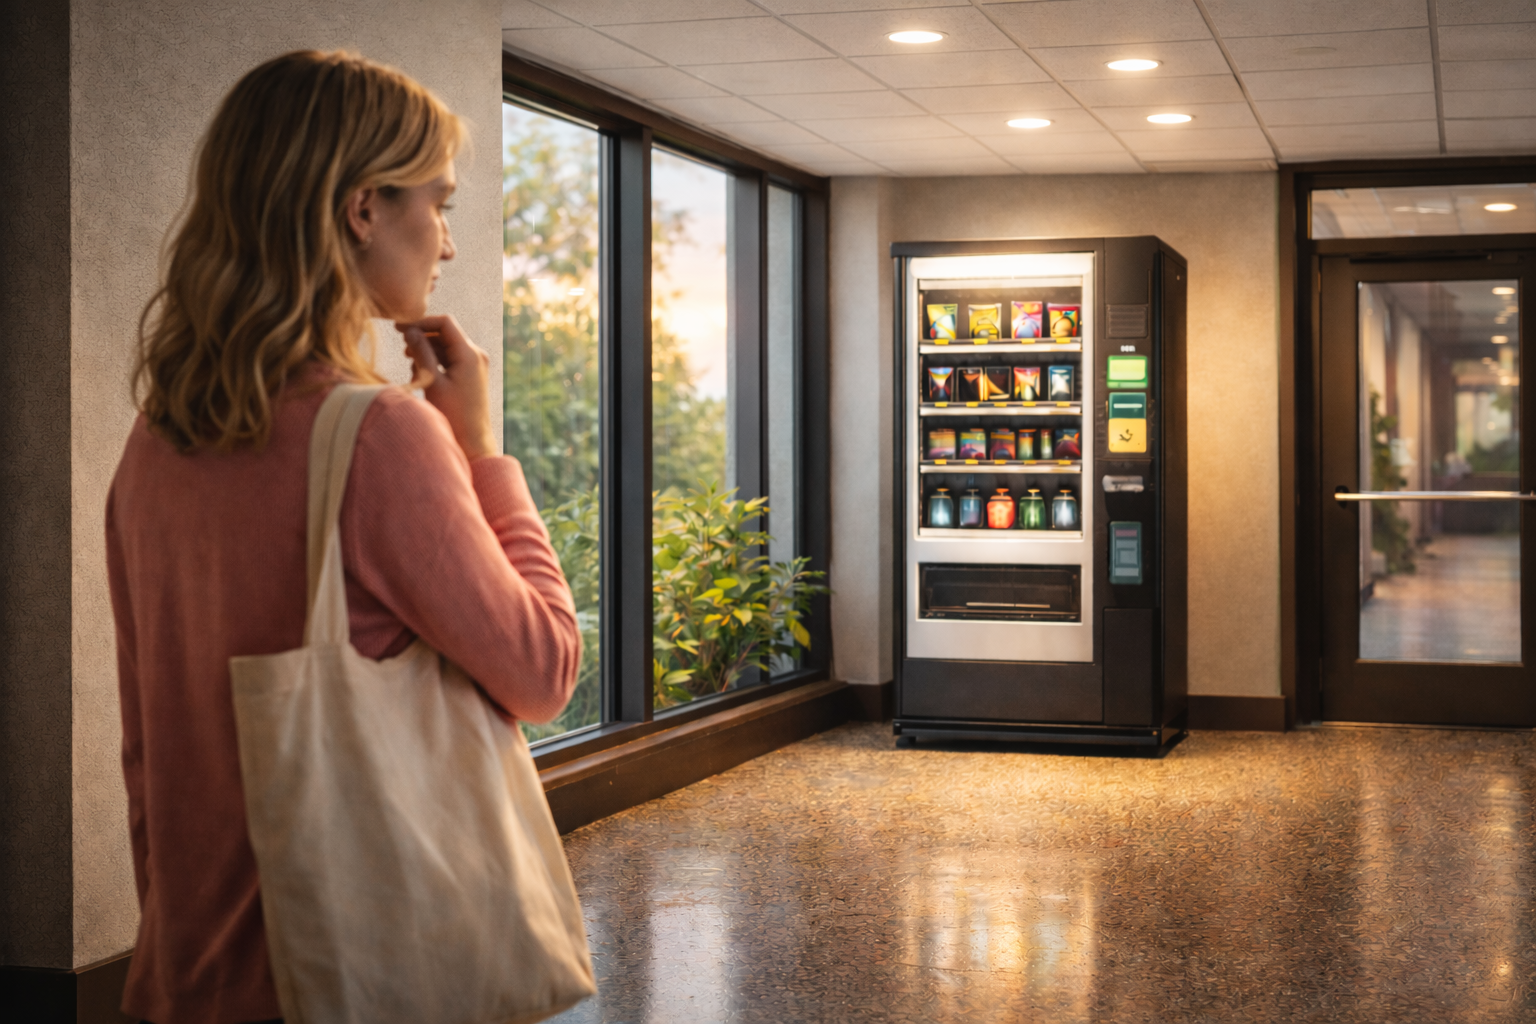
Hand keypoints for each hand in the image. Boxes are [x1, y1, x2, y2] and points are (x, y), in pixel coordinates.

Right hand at [397, 315, 497, 460]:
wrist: (473, 443)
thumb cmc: (453, 415)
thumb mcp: (432, 382)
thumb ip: (422, 354)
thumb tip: (409, 330)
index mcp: (470, 354)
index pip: (444, 323)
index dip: (420, 322)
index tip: (398, 327)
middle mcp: (476, 355)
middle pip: (444, 333)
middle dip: (422, 337)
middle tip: (401, 346)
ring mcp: (474, 365)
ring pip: (445, 346)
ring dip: (426, 350)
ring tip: (411, 365)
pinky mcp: (470, 375)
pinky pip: (450, 359)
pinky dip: (434, 361)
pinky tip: (420, 374)